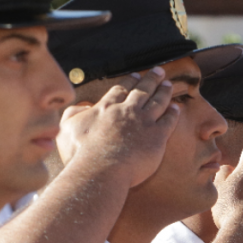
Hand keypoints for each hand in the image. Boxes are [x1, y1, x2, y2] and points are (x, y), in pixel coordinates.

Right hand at [56, 66, 177, 187]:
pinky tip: (176, 108)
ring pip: (158, 102)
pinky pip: (168, 121)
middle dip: (151, 79)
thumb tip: (81, 108)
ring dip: (164, 92)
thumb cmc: (80, 154)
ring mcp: (143, 122)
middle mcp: (127, 111)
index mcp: (106, 108)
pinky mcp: (157, 137)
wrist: (100, 171)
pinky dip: (173, 113)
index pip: (120, 90)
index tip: (135, 76)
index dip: (129, 82)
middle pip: (142, 91)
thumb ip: (73, 114)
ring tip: (168, 84)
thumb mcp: (66, 129)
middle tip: (158, 71)